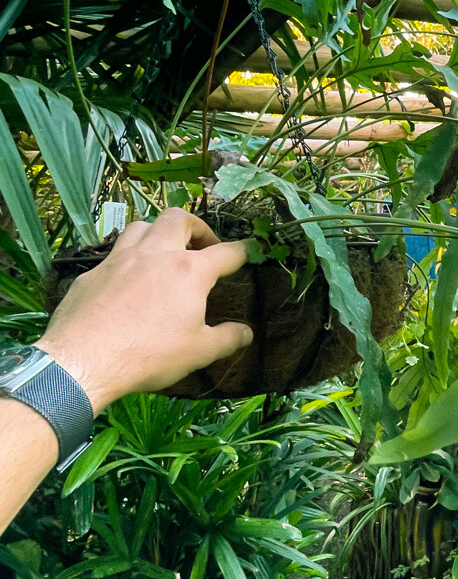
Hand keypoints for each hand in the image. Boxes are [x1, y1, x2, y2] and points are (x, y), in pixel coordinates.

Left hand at [36, 209, 252, 411]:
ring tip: (164, 252)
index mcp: (188, 271)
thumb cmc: (148, 355)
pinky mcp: (93, 273)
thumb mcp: (198, 352)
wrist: (83, 359)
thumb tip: (246, 333)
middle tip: (203, 246)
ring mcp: (120, 259)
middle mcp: (155, 254)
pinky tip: (128, 281)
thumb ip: (227, 339)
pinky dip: (128, 259)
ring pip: (142, 225)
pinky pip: (114, 254)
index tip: (254, 248)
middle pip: (179, 218)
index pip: (226, 253)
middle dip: (196, 226)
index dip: (245, 250)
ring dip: (158, 232)